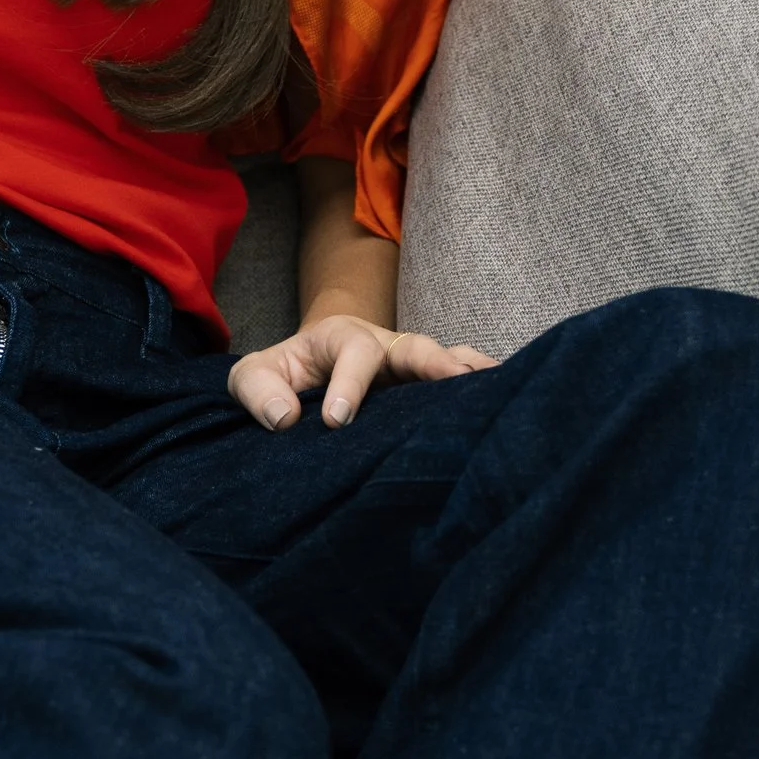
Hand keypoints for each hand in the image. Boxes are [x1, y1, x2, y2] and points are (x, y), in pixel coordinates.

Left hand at [228, 307, 495, 431]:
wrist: (304, 371)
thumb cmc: (281, 375)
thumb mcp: (253, 375)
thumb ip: (258, 389)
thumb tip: (285, 418)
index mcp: (340, 337)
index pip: (353, 353)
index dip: (349, 384)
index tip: (336, 420)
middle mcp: (383, 347)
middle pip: (414, 346)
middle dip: (434, 361)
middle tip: (455, 379)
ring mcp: (408, 368)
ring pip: (444, 361)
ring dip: (469, 373)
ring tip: (499, 385)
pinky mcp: (422, 390)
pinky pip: (455, 385)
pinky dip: (479, 389)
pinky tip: (505, 401)